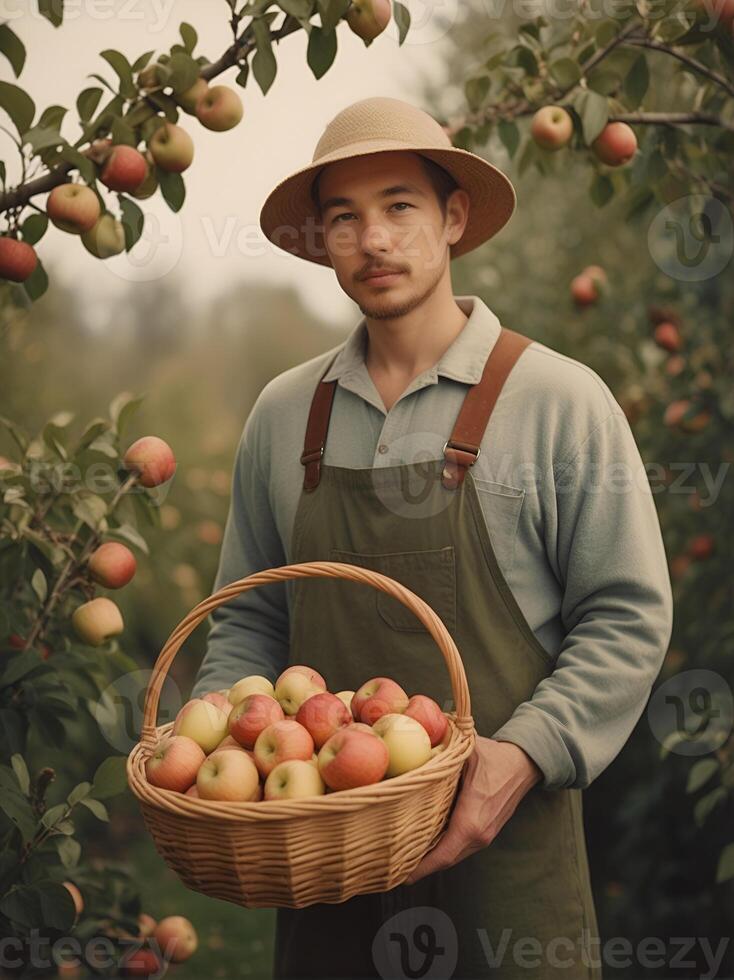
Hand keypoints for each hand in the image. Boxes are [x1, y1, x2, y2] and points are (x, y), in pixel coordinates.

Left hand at [403, 737, 541, 884]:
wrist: (523, 764)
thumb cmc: (495, 757)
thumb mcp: (466, 752)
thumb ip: (442, 756)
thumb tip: (416, 753)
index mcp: (471, 820)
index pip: (443, 855)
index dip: (421, 868)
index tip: (400, 875)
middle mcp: (479, 835)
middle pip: (445, 860)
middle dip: (420, 866)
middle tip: (393, 865)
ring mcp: (485, 836)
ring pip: (453, 855)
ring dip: (432, 859)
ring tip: (405, 856)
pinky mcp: (486, 832)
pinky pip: (461, 846)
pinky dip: (443, 849)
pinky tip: (426, 841)